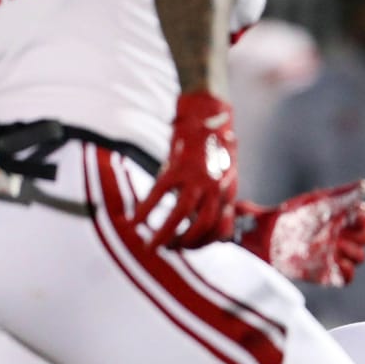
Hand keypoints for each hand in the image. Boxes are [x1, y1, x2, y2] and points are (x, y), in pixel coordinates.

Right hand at [133, 91, 237, 249]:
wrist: (209, 113)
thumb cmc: (216, 146)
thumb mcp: (226, 174)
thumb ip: (218, 197)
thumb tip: (201, 218)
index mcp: (228, 193)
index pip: (221, 230)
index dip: (207, 243)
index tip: (192, 248)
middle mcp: (215, 188)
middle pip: (202, 226)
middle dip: (186, 244)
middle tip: (170, 250)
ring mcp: (196, 177)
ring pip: (181, 214)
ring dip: (165, 233)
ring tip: (151, 246)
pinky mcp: (176, 165)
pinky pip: (159, 193)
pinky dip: (147, 209)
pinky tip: (136, 221)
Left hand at [235, 180, 364, 286]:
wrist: (262, 242)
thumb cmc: (285, 217)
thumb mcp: (311, 202)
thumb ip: (339, 194)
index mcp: (338, 216)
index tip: (358, 215)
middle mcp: (339, 236)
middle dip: (361, 236)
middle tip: (343, 234)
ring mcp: (334, 255)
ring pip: (360, 257)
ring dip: (354, 253)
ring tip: (337, 248)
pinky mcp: (327, 273)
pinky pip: (348, 278)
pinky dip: (347, 273)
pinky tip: (335, 264)